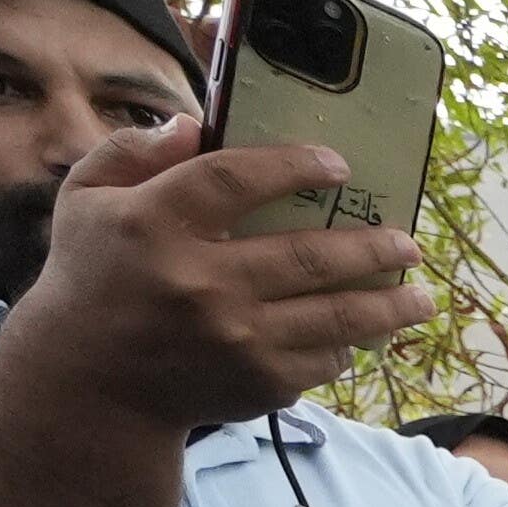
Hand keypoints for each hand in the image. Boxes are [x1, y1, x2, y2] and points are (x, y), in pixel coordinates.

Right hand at [0, 119, 430, 432]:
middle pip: (308, 255)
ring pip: (335, 316)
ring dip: (389, 305)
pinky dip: (348, 343)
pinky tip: (364, 332)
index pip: (235, 180)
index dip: (293, 166)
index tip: (337, 165)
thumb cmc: (93, 277)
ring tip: (420, 295)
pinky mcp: (257, 382)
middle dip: (372, 247)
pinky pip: (324, 357)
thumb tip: (193, 123)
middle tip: (407, 242)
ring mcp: (236, 338)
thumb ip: (132, 152)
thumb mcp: (87, 200)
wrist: (90, 382)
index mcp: (154, 224)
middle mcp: (200, 283)